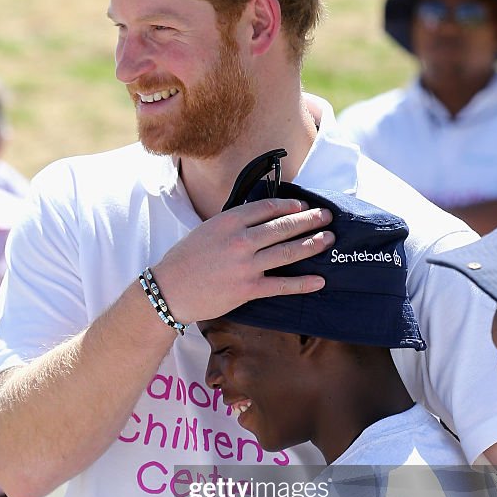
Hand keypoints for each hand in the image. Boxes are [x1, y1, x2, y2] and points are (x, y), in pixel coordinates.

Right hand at [154, 196, 333, 323]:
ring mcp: (246, 265)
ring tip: (329, 238)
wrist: (168, 290)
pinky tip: (320, 280)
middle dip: (309, 220)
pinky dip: (303, 283)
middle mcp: (240, 240)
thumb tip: (259, 220)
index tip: (302, 206)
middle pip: (283, 227)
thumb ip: (233, 225)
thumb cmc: (184, 260)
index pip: (267, 208)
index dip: (289, 206)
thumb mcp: (206, 230)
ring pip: (287, 252)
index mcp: (228, 221)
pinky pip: (282, 285)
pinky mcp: (248, 289)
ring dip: (312, 244)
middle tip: (326, 216)